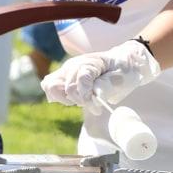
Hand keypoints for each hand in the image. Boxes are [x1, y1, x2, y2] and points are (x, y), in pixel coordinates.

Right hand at [41, 40, 160, 107]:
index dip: (87, 99)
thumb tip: (95, 96)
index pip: (81, 82)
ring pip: (51, 86)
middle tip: (93, 104)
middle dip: (80, 101)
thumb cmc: (122, 71)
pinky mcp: (62, 76)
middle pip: (67, 88)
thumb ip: (105, 87)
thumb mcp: (121, 79)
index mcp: (90, 62)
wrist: (121, 63)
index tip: (98, 110)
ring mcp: (66, 69)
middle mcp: (74, 64)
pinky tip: (72, 99)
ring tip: (81, 100)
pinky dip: (58, 96)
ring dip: (65, 98)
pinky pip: (49, 86)